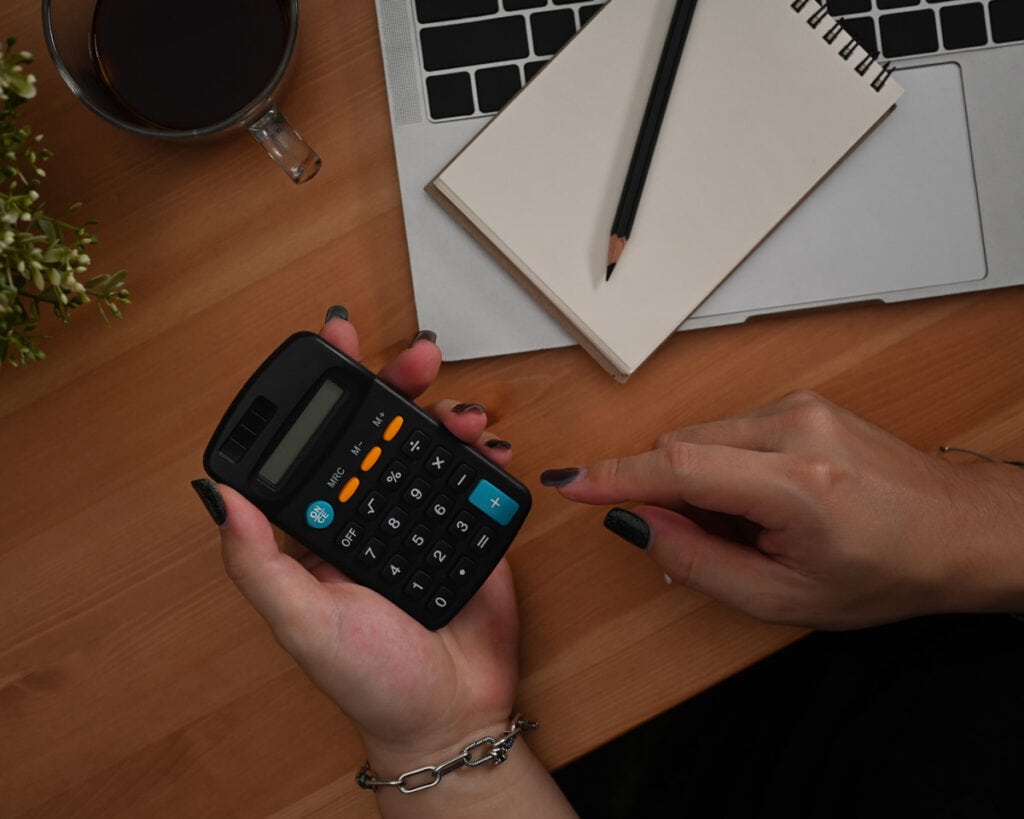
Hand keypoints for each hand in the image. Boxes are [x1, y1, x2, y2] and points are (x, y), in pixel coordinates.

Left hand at [197, 311, 520, 769]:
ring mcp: (421, 514)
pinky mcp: (470, 526)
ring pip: (429, 442)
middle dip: (396, 383)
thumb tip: (217, 494)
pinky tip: (483, 443)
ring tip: (459, 411)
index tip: (334, 345)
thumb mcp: (301, 621)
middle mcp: (370, 512)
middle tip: (416, 358)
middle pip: (379, 429)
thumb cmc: (369, 679)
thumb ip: (257, 561)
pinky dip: (481, 451)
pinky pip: (474, 475)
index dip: (323, 394)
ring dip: (443, 410)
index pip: (319, 446)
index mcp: (323, 527)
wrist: (451, 715)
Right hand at [544, 391, 1023, 628]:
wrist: (958, 530)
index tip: (569, 483)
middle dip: (667, 493)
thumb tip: (638, 523)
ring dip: (697, 482)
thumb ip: (697, 562)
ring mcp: (800, 407)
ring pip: (700, 437)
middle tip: (700, 541)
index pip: (679, 468)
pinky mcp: (801, 401)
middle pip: (681, 446)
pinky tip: (759, 499)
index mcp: (797, 485)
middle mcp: (796, 428)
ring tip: (749, 525)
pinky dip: (722, 467)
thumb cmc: (888, 570)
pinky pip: (726, 429)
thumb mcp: (785, 598)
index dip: (614, 477)